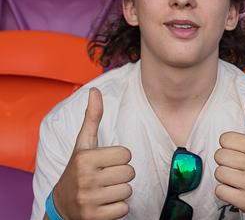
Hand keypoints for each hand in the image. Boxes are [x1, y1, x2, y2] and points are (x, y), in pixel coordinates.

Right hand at [53, 88, 134, 219]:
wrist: (62, 205)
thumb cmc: (78, 170)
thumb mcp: (83, 144)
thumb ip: (92, 118)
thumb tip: (95, 90)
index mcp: (85, 159)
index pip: (127, 155)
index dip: (120, 158)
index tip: (107, 162)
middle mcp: (85, 179)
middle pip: (130, 172)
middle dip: (121, 175)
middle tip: (106, 177)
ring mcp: (89, 200)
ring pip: (128, 191)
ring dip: (120, 191)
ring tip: (104, 190)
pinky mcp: (94, 217)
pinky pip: (124, 209)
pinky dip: (117, 208)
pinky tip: (104, 203)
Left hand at [214, 87, 244, 218]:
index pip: (224, 139)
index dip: (229, 146)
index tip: (242, 153)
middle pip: (219, 156)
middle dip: (226, 162)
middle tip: (241, 168)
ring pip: (218, 173)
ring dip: (225, 178)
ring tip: (240, 179)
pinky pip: (219, 191)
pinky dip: (225, 192)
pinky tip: (238, 191)